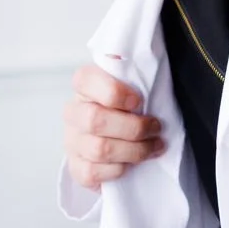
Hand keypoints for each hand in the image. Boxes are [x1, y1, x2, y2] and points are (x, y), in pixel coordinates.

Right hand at [64, 64, 166, 190]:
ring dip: (134, 151)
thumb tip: (147, 55)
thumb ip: (133, 72)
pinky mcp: (76, 167)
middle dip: (133, 128)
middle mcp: (73, 112)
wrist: (116, 138)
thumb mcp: (132, 84)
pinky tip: (132, 164)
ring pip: (99, 149)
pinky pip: (93, 172)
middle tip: (156, 128)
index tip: (139, 101)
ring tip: (154, 147)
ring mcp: (72, 141)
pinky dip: (119, 169)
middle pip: (96, 120)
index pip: (86, 80)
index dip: (114, 92)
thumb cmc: (129, 108)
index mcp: (84, 85)